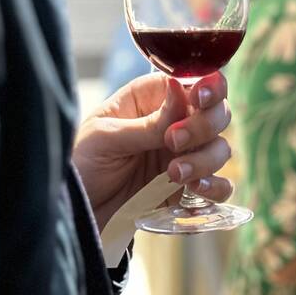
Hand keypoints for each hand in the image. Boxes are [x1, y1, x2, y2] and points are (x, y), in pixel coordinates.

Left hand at [72, 72, 233, 230]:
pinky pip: (219, 186)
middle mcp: (176, 123)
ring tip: (174, 174)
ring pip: (221, 149)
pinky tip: (196, 189)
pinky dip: (216, 187)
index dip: (208, 87)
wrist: (74, 212)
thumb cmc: (81, 162)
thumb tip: (181, 89)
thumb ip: (148, 122)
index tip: (200, 98)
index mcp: (153, 98)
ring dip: (205, 160)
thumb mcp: (107, 137)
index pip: (195, 82)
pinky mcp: (188, 187)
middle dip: (203, 126)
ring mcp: (185, 156)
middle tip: (173, 141)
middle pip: (217, 113)